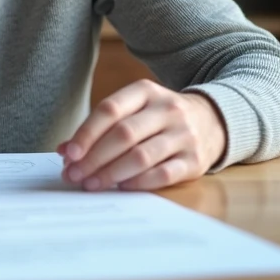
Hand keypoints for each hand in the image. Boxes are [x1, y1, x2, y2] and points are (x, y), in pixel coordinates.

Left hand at [57, 80, 226, 191]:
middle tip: (74, 175)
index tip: (69, 154)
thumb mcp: (135, 110)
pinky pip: (163, 174)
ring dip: (111, 173)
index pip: (110, 109)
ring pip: (141, 155)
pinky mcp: (195, 160)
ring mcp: (184, 134)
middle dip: (94, 158)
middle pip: (123, 134)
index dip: (86, 133)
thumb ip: (101, 127)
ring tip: (91, 185)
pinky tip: (121, 188)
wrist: (214, 120)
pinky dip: (139, 183)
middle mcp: (167, 109)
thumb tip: (65, 151)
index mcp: (146, 91)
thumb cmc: (160, 118)